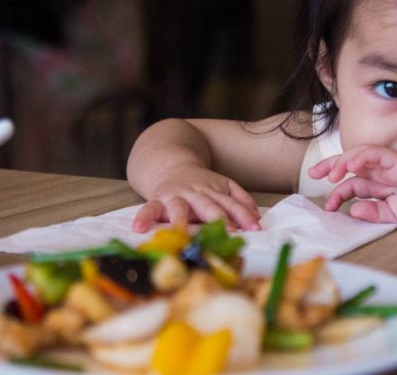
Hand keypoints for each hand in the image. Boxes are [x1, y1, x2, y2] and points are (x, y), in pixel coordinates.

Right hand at [132, 166, 260, 232]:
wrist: (171, 164)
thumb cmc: (201, 183)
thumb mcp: (224, 186)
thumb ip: (241, 200)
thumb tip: (258, 217)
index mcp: (215, 191)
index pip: (232, 204)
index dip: (244, 215)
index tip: (255, 228)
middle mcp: (196, 194)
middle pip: (209, 206)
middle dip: (218, 218)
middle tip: (227, 231)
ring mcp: (175, 196)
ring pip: (179, 208)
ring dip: (181, 220)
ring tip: (181, 232)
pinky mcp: (156, 200)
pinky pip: (149, 209)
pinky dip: (143, 218)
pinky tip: (138, 229)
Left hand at [308, 145, 396, 225]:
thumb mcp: (396, 216)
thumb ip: (376, 213)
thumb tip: (354, 210)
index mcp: (381, 186)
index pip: (353, 183)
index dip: (337, 191)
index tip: (327, 206)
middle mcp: (382, 173)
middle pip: (350, 164)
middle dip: (330, 167)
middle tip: (314, 175)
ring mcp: (390, 165)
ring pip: (359, 155)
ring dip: (342, 162)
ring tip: (330, 174)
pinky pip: (376, 154)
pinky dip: (362, 157)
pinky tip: (351, 166)